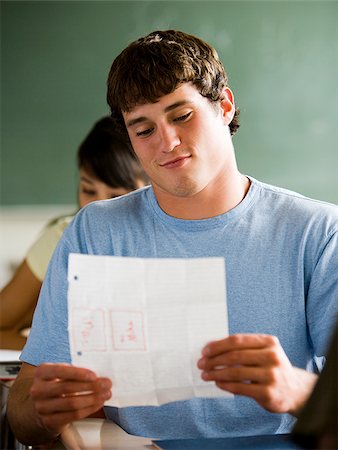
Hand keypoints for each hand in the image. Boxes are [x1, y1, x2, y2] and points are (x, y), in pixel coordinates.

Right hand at [30, 363, 111, 436]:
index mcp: (41, 373)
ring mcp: (42, 407)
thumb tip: (98, 374)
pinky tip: (98, 404)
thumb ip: (74, 371)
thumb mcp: (60, 374)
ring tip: (105, 394)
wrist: (40, 408)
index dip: (78, 373)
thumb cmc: (56, 385)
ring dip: (93, 398)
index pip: (60, 371)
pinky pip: (73, 415)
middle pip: (67, 387)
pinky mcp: (49, 421)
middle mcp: (38, 390)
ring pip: (72, 403)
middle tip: (106, 384)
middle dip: (91, 386)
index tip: (94, 375)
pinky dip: (89, 409)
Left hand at [197, 334, 316, 415]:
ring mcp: (271, 375)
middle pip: (235, 355)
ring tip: (206, 375)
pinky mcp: (268, 392)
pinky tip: (218, 383)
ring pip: (236, 372)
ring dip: (216, 373)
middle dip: (214, 360)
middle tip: (201, 364)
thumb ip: (242, 348)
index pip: (237, 340)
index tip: (205, 351)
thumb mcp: (262, 352)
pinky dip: (226, 385)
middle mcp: (272, 356)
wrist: (295, 390)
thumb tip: (211, 348)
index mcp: (269, 342)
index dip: (218, 345)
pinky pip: (240, 387)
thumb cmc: (271, 368)